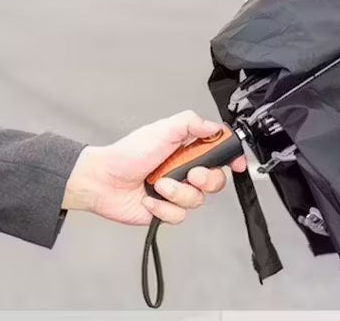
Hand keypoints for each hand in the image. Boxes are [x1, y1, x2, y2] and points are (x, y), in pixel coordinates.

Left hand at [63, 110, 246, 224]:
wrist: (102, 181)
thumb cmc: (127, 154)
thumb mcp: (161, 130)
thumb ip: (190, 123)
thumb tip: (214, 126)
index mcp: (187, 149)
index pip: (219, 153)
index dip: (232, 159)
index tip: (237, 164)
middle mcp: (184, 170)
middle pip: (215, 180)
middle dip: (205, 179)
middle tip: (190, 173)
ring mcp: (176, 192)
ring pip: (197, 200)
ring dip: (177, 193)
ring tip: (158, 184)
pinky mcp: (166, 211)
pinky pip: (179, 216)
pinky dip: (162, 208)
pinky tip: (149, 199)